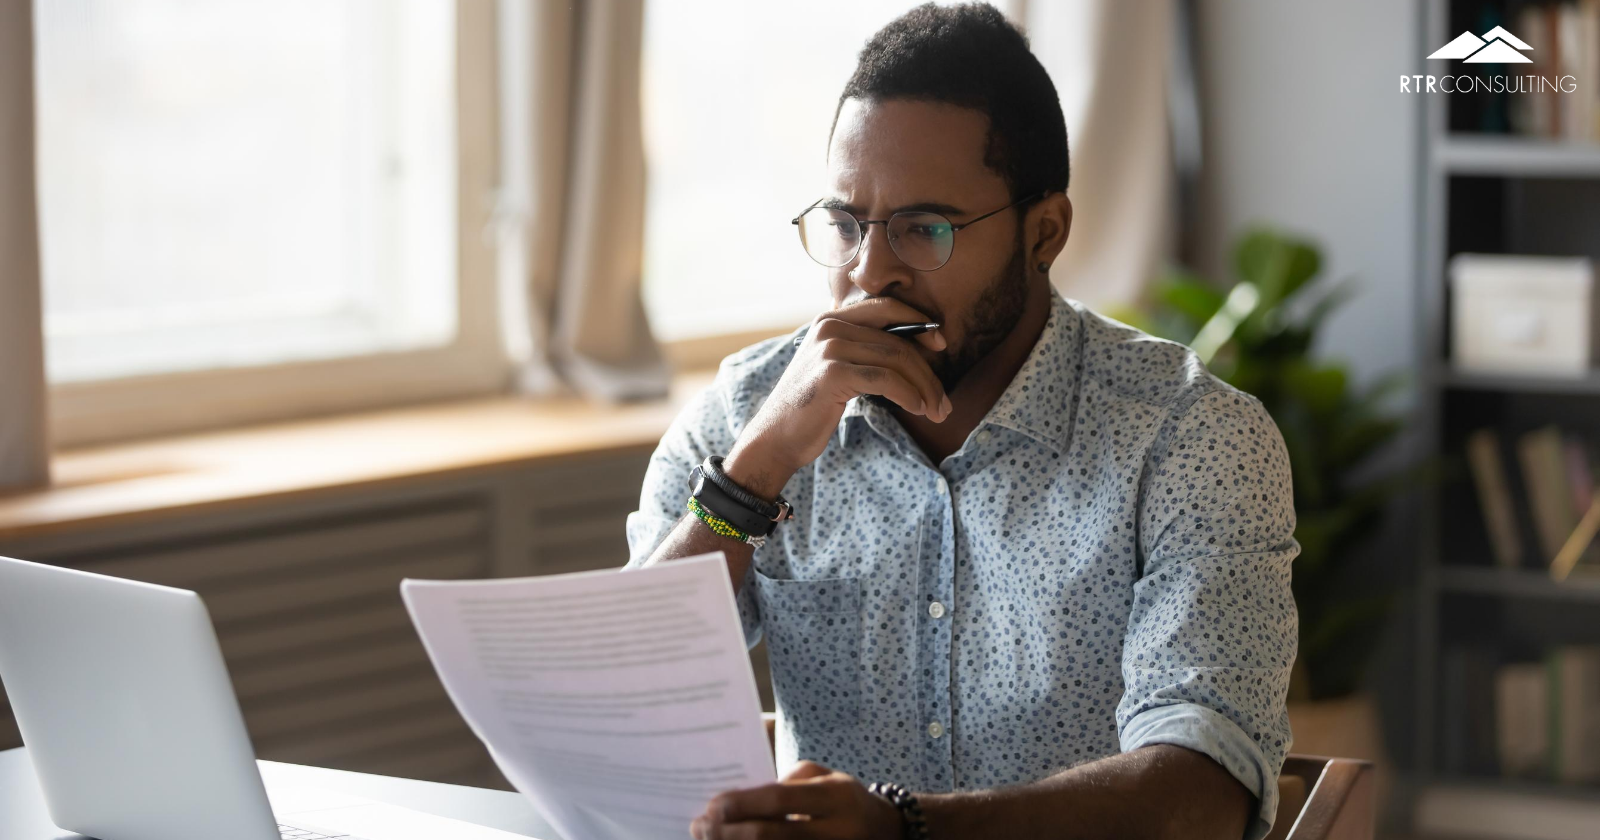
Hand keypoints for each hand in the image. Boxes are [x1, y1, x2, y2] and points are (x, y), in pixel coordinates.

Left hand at [690, 760, 903, 839]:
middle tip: (699, 827)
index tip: (712, 805)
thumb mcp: (824, 777)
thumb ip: (786, 783)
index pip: (780, 799)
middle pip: (773, 836)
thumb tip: (740, 802)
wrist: (887, 832)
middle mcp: (837, 831)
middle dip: (730, 834)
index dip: (743, 803)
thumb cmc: (844, 798)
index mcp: (836, 796)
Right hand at [724, 298, 951, 498]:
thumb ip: (863, 351)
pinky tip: (917, 409)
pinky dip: (908, 394)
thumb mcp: (836, 368)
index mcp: (830, 319)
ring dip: (924, 388)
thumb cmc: (811, 408)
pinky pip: (886, 379)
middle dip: (927, 372)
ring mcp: (830, 347)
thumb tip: (917, 350)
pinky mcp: (833, 373)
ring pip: (896, 359)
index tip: (941, 346)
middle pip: (897, 341)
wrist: (776, 438)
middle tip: (943, 400)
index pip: (887, 309)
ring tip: (936, 410)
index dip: (919, 324)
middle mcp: (829, 326)